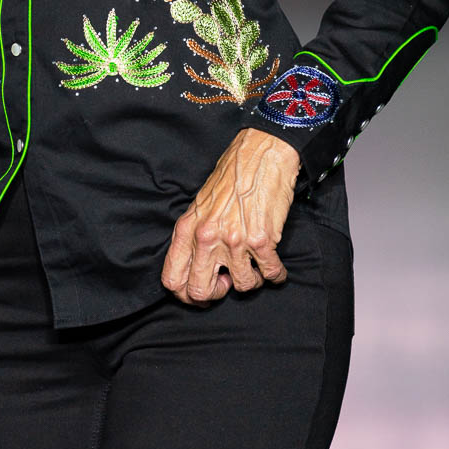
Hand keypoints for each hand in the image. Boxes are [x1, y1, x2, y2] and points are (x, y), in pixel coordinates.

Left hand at [161, 129, 300, 305]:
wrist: (262, 152)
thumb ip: (195, 236)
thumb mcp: (201, 204)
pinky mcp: (262, 240)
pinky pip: (270, 274)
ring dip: (251, 280)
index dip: (186, 295)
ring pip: (242, 286)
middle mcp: (207, 237)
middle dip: (216, 294)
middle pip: (200, 292)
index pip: (173, 279)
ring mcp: (234, 241)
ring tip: (254, 265)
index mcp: (187, 229)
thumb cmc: (233, 174)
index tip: (201, 292)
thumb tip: (197, 266)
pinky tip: (275, 265)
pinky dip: (276, 274)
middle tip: (227, 282)